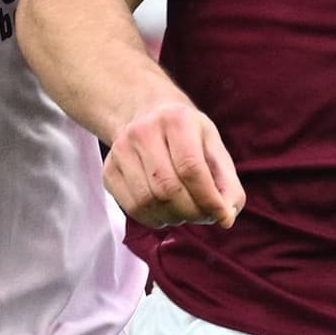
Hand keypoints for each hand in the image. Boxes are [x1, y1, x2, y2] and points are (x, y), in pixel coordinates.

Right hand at [103, 101, 242, 228]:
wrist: (146, 115)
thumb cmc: (188, 136)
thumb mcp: (214, 147)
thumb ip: (227, 183)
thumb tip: (226, 218)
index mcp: (176, 119)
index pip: (191, 169)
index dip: (208, 199)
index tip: (222, 216)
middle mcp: (143, 130)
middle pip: (168, 189)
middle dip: (192, 212)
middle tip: (204, 216)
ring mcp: (121, 150)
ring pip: (148, 202)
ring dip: (173, 217)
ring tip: (185, 212)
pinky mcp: (109, 169)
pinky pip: (132, 208)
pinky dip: (154, 219)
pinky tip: (166, 211)